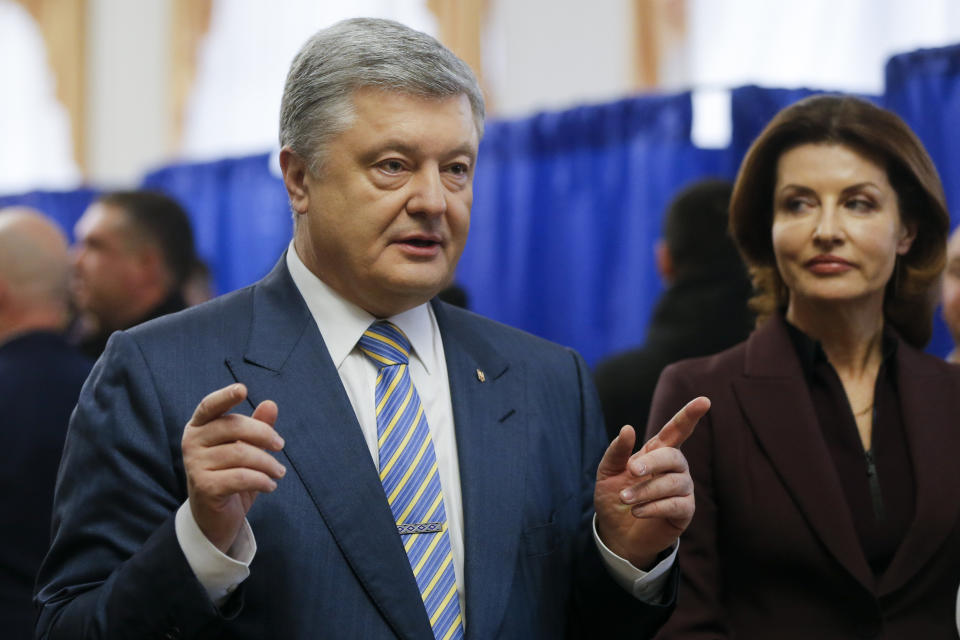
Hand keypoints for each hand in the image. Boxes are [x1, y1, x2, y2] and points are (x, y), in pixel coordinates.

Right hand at [182, 383, 284, 552]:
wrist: (215, 516)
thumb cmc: (230, 474)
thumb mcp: (246, 448)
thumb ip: (258, 426)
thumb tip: (270, 404)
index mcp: (199, 426)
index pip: (210, 406)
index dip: (225, 396)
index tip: (243, 389)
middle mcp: (192, 442)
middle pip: (233, 427)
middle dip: (264, 435)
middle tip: (281, 446)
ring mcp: (194, 465)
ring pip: (241, 453)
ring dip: (268, 463)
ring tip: (279, 472)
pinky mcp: (204, 487)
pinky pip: (241, 477)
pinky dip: (262, 480)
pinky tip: (270, 485)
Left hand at [594, 396, 709, 568]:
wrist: (616, 533)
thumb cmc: (614, 497)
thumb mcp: (607, 472)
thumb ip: (617, 451)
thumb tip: (628, 428)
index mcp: (657, 452)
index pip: (677, 430)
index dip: (690, 415)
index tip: (704, 401)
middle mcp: (675, 467)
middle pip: (673, 456)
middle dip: (652, 462)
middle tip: (631, 470)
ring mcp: (682, 489)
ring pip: (673, 482)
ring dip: (646, 490)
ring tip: (626, 499)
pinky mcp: (684, 512)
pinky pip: (675, 504)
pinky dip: (653, 507)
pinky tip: (637, 511)